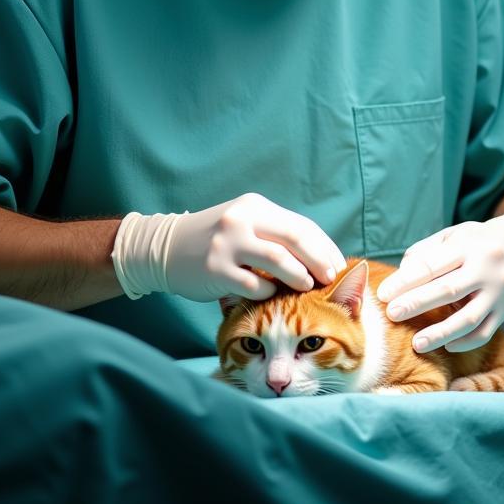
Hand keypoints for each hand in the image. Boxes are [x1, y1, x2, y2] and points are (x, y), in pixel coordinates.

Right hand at [110, 192, 346, 302]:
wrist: (167, 247)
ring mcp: (227, 243)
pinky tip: (270, 297)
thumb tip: (320, 256)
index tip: (337, 265)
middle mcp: (241, 219)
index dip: (322, 246)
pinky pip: (252, 285)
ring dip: (297, 276)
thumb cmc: (216, 240)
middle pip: (293, 238)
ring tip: (306, 287)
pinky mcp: (215, 268)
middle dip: (318, 260)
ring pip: (276, 259)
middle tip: (330, 278)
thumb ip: (274, 234)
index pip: (300, 225)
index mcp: (255, 206)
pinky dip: (267, 293)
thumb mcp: (244, 224)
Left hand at [376, 211, 503, 352]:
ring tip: (416, 344)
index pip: (432, 265)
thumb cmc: (469, 243)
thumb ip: (423, 255)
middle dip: (417, 304)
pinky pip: (484, 333)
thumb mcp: (449, 237)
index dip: (405, 280)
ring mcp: (499, 292)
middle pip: (448, 290)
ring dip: (440, 333)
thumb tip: (399, 280)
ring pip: (469, 318)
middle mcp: (487, 269)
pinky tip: (445, 347)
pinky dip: (464, 343)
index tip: (382, 294)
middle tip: (391, 315)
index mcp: (468, 245)